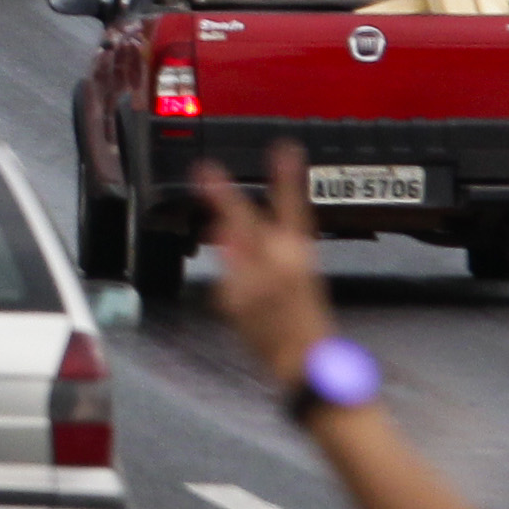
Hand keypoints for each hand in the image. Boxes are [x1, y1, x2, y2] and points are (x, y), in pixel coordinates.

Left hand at [193, 147, 333, 388]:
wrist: (305, 360)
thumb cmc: (305, 316)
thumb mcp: (297, 274)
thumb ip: (264, 248)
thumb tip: (225, 229)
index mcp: (301, 253)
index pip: (294, 207)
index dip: (287, 177)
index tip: (284, 148)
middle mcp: (277, 263)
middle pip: (243, 221)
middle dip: (220, 196)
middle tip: (203, 169)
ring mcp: (252, 281)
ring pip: (228, 252)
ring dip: (232, 255)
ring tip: (260, 283)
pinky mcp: (234, 299)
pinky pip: (225, 282)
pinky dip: (233, 288)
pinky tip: (252, 306)